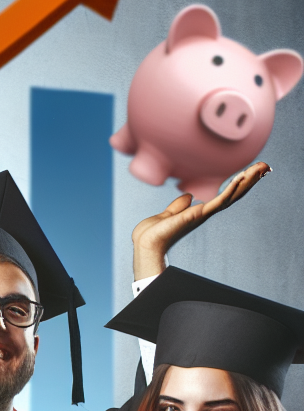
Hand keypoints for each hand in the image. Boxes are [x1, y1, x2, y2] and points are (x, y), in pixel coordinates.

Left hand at [131, 160, 269, 278]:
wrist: (146, 244)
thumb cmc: (153, 232)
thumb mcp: (168, 214)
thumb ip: (179, 206)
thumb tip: (188, 197)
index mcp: (198, 211)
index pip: (224, 195)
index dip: (238, 183)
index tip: (251, 171)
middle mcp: (205, 213)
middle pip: (233, 194)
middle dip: (250, 180)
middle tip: (266, 166)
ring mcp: (203, 214)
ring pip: (231, 196)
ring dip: (247, 181)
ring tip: (262, 168)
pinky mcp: (198, 215)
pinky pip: (219, 200)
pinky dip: (231, 189)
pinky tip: (241, 178)